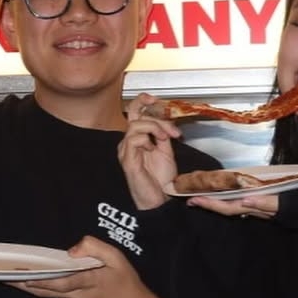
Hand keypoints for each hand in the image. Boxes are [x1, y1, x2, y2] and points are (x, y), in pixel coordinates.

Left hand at [11, 237, 166, 297]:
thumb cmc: (127, 284)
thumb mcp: (118, 259)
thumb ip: (96, 248)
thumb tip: (73, 249)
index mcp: (88, 282)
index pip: (60, 280)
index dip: (40, 277)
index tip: (21, 272)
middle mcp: (77, 295)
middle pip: (45, 289)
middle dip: (23, 283)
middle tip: (1, 275)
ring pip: (46, 294)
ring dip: (27, 286)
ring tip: (7, 277)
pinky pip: (53, 296)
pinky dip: (40, 289)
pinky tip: (29, 282)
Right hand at [119, 93, 182, 209]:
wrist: (160, 199)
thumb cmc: (160, 179)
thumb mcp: (166, 150)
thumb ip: (163, 135)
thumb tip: (166, 122)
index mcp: (137, 138)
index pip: (134, 113)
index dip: (141, 102)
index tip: (153, 98)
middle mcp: (128, 142)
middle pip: (136, 116)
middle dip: (157, 119)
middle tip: (172, 131)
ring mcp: (126, 150)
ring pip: (136, 125)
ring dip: (154, 128)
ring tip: (165, 140)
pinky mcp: (127, 160)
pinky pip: (134, 139)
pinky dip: (147, 140)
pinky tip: (153, 149)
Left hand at [186, 192, 279, 219]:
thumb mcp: (287, 203)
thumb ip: (266, 203)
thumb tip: (244, 200)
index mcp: (257, 208)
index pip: (228, 207)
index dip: (210, 204)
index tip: (193, 199)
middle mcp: (255, 209)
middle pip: (226, 207)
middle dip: (208, 204)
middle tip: (189, 198)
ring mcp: (260, 208)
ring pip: (234, 205)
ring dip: (218, 201)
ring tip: (202, 196)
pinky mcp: (266, 204)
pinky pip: (243, 202)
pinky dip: (232, 198)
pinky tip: (228, 195)